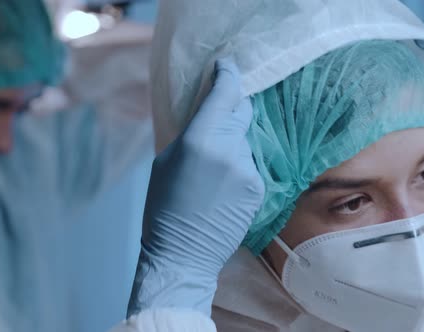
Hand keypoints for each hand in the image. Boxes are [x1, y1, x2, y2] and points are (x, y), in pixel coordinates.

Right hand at [127, 59, 263, 316]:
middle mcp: (231, 150)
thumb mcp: (165, 160)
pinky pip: (252, 164)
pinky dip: (241, 166)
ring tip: (215, 166)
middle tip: (222, 112)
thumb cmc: (163, 207)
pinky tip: (224, 184)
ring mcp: (249, 170)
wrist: (184, 253)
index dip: (228, 74)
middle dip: (233, 108)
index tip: (227, 66)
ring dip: (234, 143)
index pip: (225, 93)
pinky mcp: (260, 187)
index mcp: (201, 139)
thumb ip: (191, 132)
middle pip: (242, 112)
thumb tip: (208, 112)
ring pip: (246, 141)